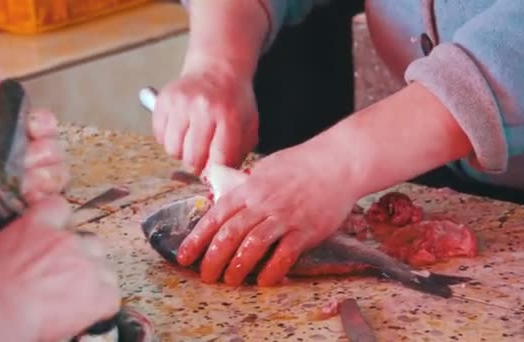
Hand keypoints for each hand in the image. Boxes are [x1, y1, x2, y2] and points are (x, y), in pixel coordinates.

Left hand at [0, 59, 67, 256]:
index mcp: (6, 140)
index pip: (43, 124)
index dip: (43, 125)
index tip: (33, 129)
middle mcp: (22, 162)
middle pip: (56, 149)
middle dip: (43, 155)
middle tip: (23, 164)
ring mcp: (29, 189)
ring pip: (59, 174)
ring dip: (45, 177)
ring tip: (23, 187)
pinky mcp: (32, 214)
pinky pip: (55, 201)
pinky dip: (45, 199)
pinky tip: (28, 200)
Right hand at [0, 196, 119, 341]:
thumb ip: (6, 245)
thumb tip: (1, 255)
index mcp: (36, 226)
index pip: (60, 207)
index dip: (60, 222)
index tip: (55, 234)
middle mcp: (66, 241)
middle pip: (90, 240)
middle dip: (82, 256)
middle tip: (64, 275)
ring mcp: (84, 266)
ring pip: (105, 267)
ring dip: (95, 280)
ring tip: (75, 297)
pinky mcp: (96, 295)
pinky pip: (112, 297)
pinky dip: (102, 306)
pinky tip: (86, 314)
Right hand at [152, 66, 258, 173]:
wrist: (217, 70)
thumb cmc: (233, 102)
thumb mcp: (247, 125)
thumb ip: (238, 153)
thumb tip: (220, 178)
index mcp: (228, 116)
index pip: (218, 159)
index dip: (215, 172)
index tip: (214, 173)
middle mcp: (203, 108)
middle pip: (191, 158)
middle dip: (196, 164)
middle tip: (201, 157)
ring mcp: (181, 103)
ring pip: (172, 149)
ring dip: (181, 152)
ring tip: (190, 142)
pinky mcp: (164, 101)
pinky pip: (159, 135)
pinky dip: (168, 138)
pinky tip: (180, 129)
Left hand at [176, 140, 359, 285]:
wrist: (339, 162)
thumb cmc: (301, 164)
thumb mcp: (265, 169)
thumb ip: (244, 187)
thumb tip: (224, 200)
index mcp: (249, 188)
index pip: (216, 216)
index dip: (198, 238)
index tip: (185, 256)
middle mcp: (263, 203)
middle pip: (230, 234)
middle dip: (213, 258)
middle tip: (205, 276)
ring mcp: (285, 217)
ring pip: (253, 246)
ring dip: (238, 267)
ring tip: (230, 281)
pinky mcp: (307, 230)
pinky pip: (285, 255)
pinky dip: (272, 270)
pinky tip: (264, 281)